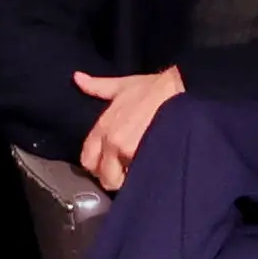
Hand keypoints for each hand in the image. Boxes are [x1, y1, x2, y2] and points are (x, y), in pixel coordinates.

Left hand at [76, 69, 186, 191]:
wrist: (179, 90)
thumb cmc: (153, 89)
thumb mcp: (122, 86)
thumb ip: (97, 86)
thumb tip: (77, 78)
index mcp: (103, 127)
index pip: (88, 159)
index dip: (96, 166)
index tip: (107, 166)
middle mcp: (112, 142)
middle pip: (103, 176)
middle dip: (113, 178)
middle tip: (125, 173)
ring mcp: (129, 151)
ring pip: (121, 181)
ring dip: (129, 180)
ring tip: (139, 173)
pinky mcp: (147, 158)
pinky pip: (139, 179)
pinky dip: (143, 178)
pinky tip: (150, 173)